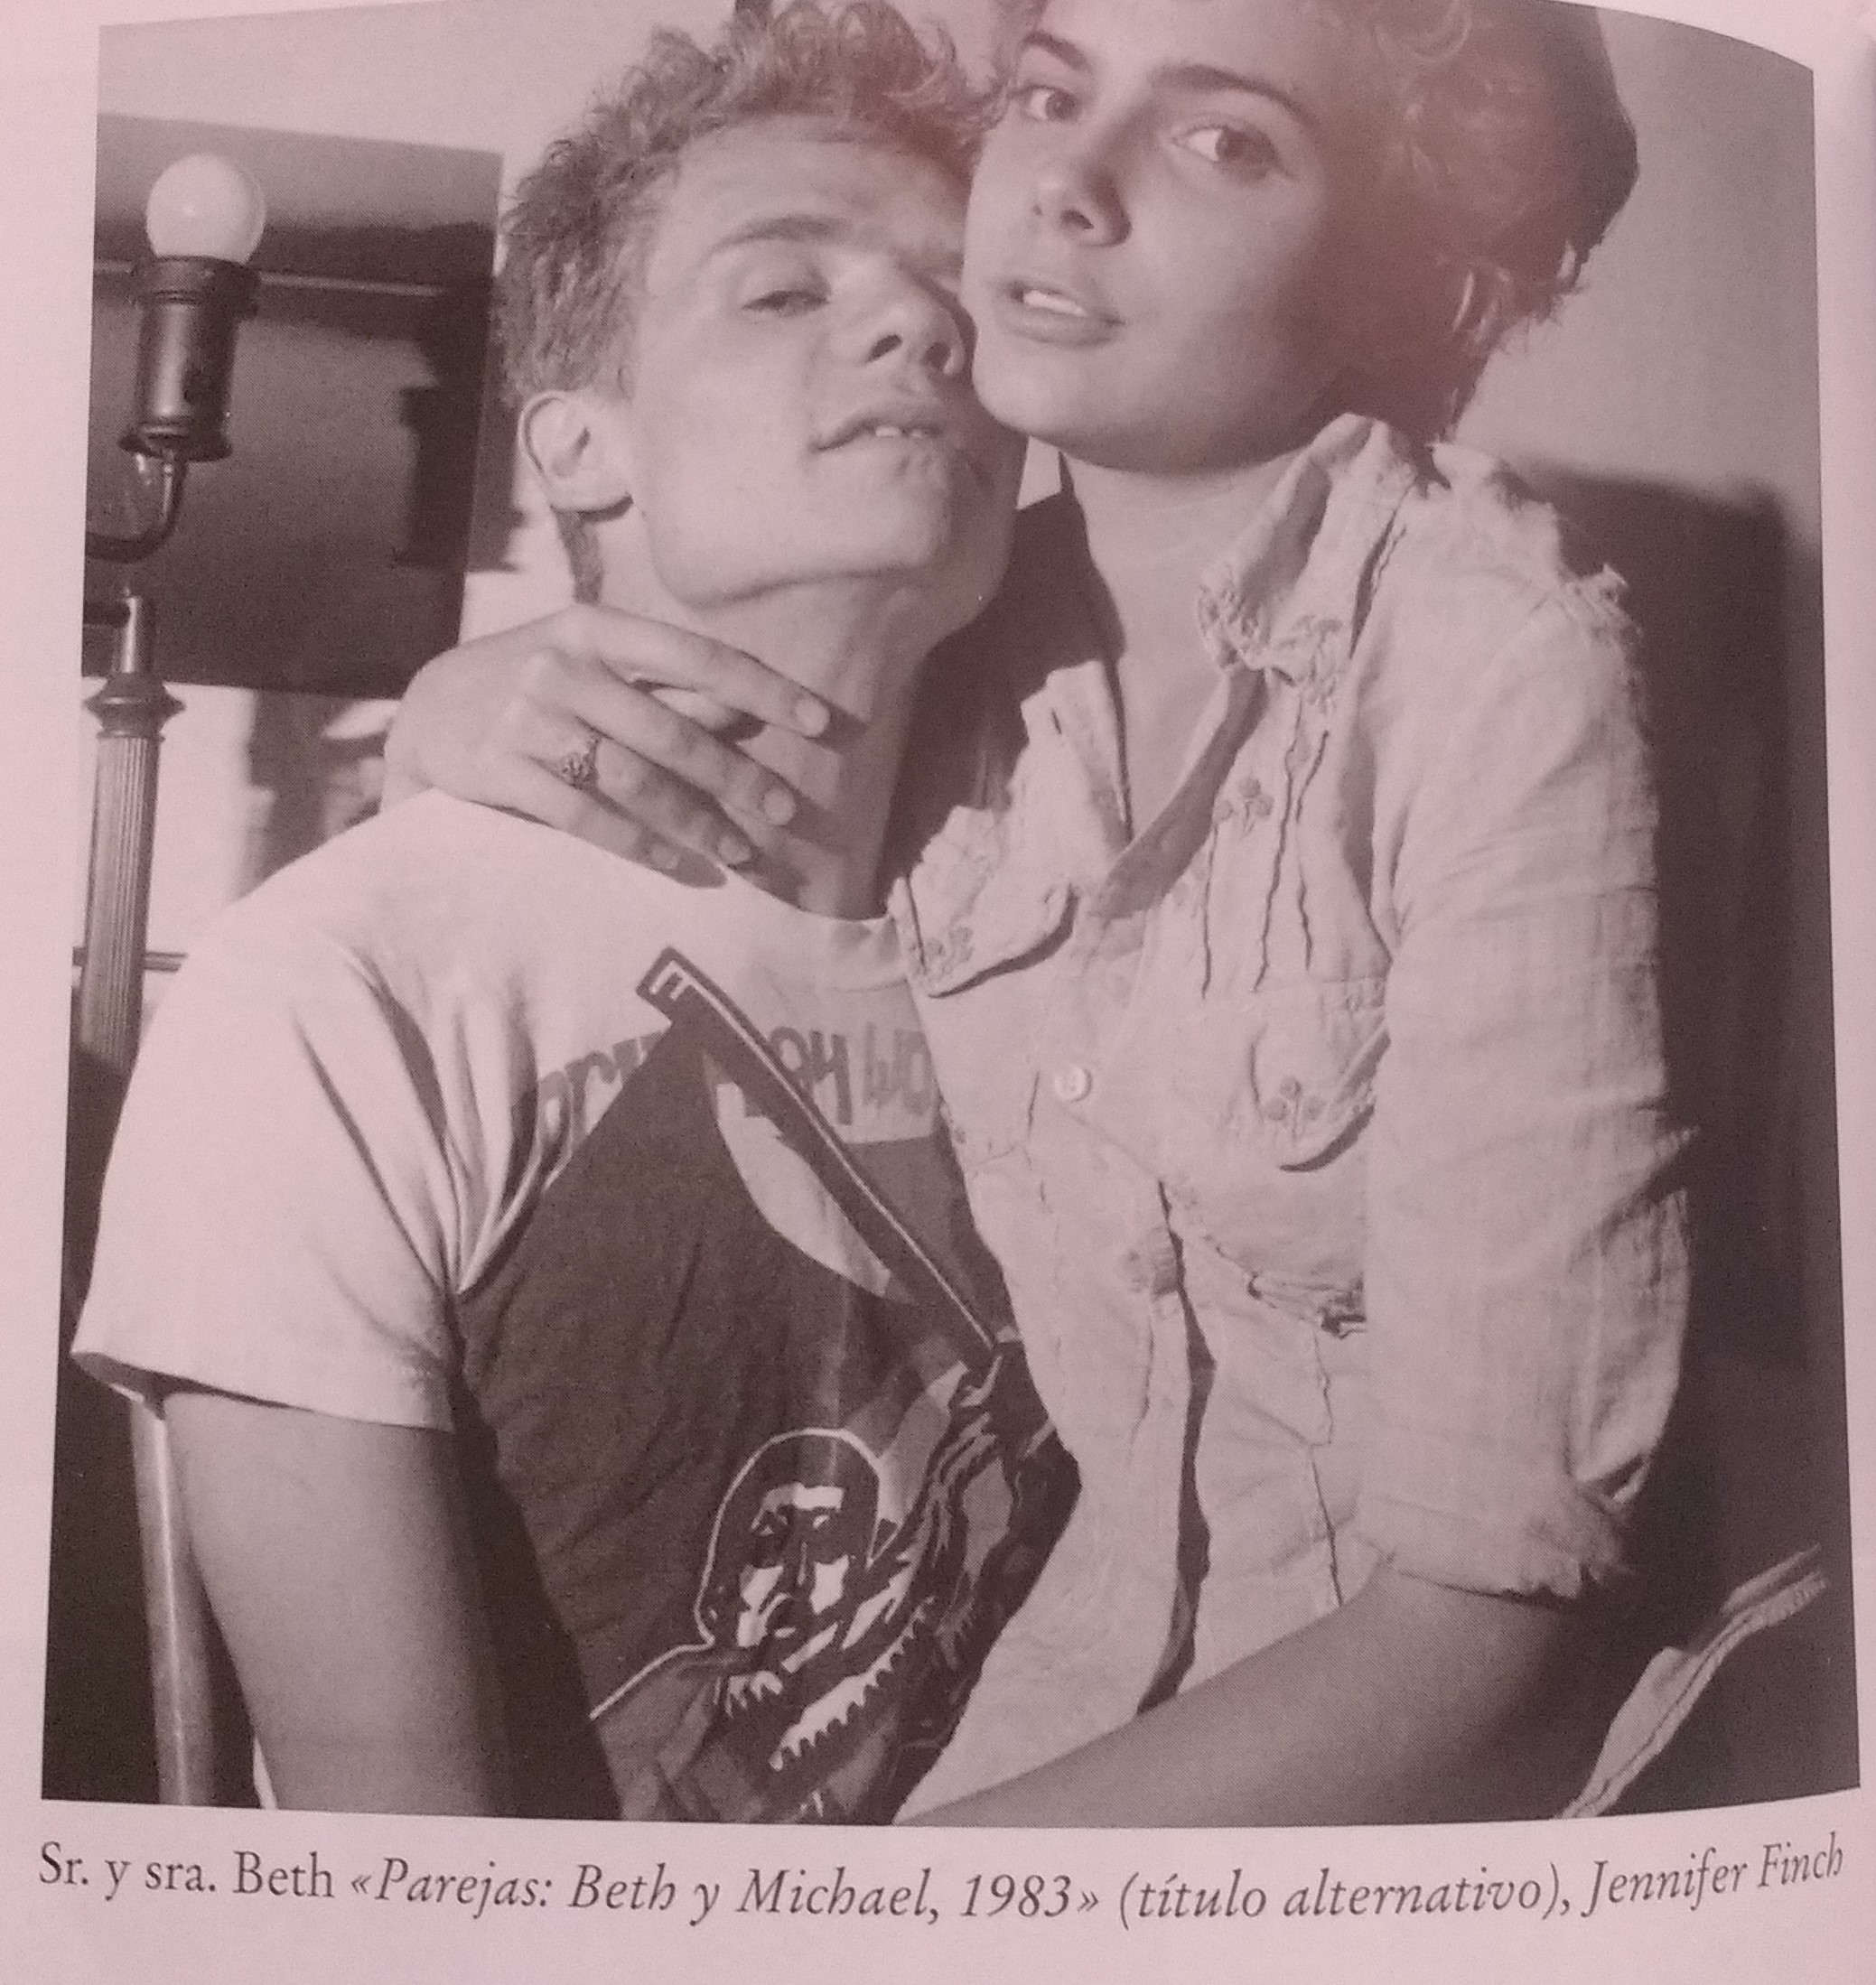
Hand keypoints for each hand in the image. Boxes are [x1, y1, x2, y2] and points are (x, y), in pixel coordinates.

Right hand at [384, 604, 828, 873]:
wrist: (426, 713)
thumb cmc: (532, 685)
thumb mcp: (588, 662)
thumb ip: (657, 683)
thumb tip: (742, 709)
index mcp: (595, 628)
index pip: (697, 655)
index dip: (763, 688)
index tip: (820, 719)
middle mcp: (562, 667)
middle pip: (670, 729)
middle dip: (736, 775)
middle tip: (786, 809)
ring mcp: (527, 719)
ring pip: (632, 777)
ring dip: (695, 820)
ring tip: (739, 851)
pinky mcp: (500, 770)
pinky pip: (585, 815)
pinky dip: (636, 842)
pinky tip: (676, 861)